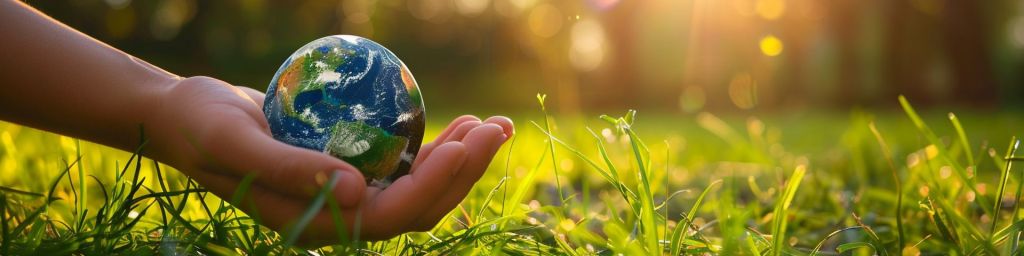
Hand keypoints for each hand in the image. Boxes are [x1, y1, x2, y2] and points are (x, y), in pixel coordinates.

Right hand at [147, 76, 513, 244]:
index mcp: (317, 226)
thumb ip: (291, 170)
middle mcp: (341, 217)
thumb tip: (357, 191)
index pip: (391, 214)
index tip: (463, 144)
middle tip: (498, 128)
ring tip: (493, 124)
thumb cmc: (202, 128)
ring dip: (462, 159)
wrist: (185, 120)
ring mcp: (350, 196)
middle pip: (420, 204)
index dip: (433, 185)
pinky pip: (405, 165)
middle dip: (466, 170)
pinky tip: (458, 123)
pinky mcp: (353, 170)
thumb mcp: (236, 143)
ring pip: (421, 187)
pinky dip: (437, 145)